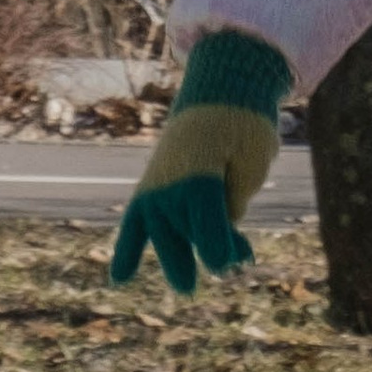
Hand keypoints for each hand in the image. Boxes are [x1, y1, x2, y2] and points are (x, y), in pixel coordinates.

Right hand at [110, 30, 290, 299]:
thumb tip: (219, 230)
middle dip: (205, 254)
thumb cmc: (244, 124)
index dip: (221, 247)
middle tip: (228, 271)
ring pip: (161, 232)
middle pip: (184, 232)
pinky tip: (119, 281)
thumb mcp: (252, 161)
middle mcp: (171, 182)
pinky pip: (135, 222)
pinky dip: (127, 249)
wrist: (219, 85)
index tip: (234, 264)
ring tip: (186, 287)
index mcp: (201, 173)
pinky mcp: (151, 184)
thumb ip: (233, 201)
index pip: (207, 223)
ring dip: (175, 257)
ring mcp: (156, 183)